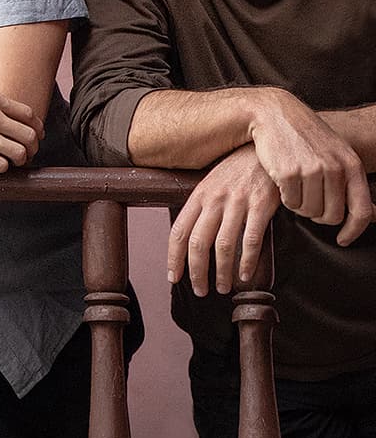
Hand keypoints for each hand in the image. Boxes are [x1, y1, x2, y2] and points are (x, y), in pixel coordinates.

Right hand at [0, 78, 40, 170]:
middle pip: (28, 135)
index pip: (27, 113)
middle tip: (28, 151)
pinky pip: (0, 166)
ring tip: (13, 162)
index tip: (36, 133)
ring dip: (19, 159)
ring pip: (19, 153)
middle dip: (32, 146)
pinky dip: (1, 168)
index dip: (36, 126)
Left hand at [168, 145, 279, 296]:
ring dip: (222, 272)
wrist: (263, 148)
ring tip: (223, 287)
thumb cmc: (237, 170)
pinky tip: (245, 274)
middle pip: (198, 243)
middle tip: (200, 290)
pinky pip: (250, 239)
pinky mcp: (260, 206)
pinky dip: (247, 261)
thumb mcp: (212, 183)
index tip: (174, 277)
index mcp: (198, 196)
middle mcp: (214, 200)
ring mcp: (237, 203)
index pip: (179, 231)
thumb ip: (203, 207)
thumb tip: (193, 237)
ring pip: (223, 245)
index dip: (174, 257)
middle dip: (196, 271)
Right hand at [248, 88, 371, 244]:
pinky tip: (284, 182)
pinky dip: (286, 198)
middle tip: (309, 201)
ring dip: (301, 206)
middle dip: (318, 215)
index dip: (353, 230)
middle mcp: (334, 167)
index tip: (343, 239)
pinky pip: (291, 203)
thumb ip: (350, 180)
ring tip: (296, 187)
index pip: (362, 210)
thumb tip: (373, 215)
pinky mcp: (288, 172)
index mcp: (350, 164)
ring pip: (309, 211)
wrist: (273, 113)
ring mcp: (311, 169)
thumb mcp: (336, 151)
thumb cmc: (305, 135)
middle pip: (331, 216)